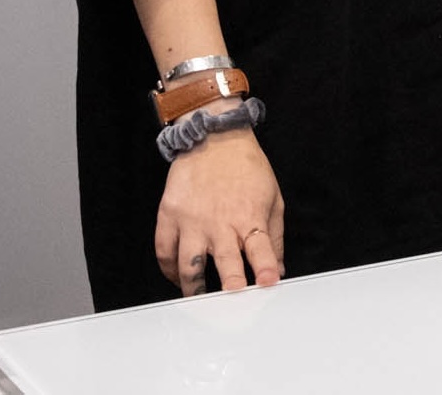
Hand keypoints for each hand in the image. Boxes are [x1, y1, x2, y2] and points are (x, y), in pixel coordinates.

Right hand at [154, 121, 284, 295]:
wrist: (215, 138)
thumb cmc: (247, 167)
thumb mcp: (273, 196)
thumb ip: (274, 236)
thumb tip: (278, 267)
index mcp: (249, 216)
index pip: (261, 248)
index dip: (265, 268)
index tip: (267, 283)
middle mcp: (220, 221)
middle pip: (226, 262)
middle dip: (230, 285)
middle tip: (231, 303)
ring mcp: (192, 220)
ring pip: (189, 265)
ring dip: (194, 288)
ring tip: (199, 300)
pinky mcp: (169, 215)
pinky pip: (164, 252)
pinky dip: (168, 270)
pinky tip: (177, 277)